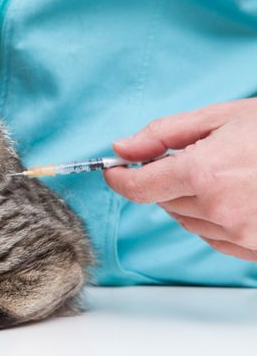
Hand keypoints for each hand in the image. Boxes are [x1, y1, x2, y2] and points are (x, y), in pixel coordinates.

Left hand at [103, 99, 256, 261]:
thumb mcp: (221, 118)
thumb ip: (163, 134)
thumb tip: (122, 148)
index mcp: (204, 173)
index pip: (138, 187)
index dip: (119, 178)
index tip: (113, 170)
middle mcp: (219, 209)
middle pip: (163, 202)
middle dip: (167, 180)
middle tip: (197, 157)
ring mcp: (241, 234)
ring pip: (187, 221)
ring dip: (191, 200)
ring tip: (228, 173)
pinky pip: (215, 238)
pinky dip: (215, 219)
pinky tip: (239, 195)